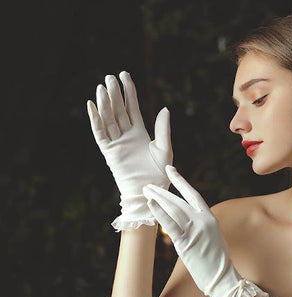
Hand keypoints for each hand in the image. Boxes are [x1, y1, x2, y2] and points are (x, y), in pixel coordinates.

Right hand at [87, 71, 172, 230]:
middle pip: (118, 110)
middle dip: (114, 94)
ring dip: (104, 104)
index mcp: (140, 133)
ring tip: (101, 87)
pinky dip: (95, 120)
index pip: (132, 107)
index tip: (124, 75)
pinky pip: (100, 134)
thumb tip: (165, 108)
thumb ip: (162, 130)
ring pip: (108, 119)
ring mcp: (117, 143)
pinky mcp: (109, 152)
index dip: (128, 92)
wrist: (149, 191)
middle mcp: (126, 135)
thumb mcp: (164, 149)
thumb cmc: (160, 174)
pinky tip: (91, 106)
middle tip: (109, 77)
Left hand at [142, 165, 269, 296]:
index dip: (180, 181)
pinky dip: (159, 213)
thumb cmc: (215, 259)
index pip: (192, 194)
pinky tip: (150, 205)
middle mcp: (203, 220)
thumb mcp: (211, 235)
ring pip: (173, 209)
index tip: (170, 170)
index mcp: (210, 217)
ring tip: (146, 191)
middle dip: (162, 191)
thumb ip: (199, 224)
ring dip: (158, 199)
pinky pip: (170, 225)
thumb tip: (183, 217)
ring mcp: (195, 230)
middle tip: (148, 185)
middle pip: (179, 200)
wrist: (223, 278)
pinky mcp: (186, 242)